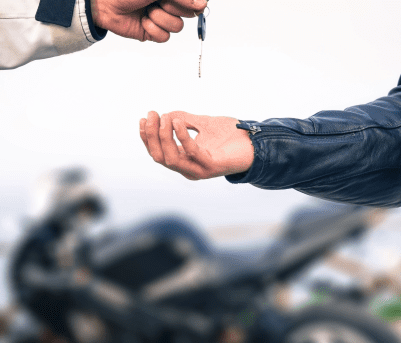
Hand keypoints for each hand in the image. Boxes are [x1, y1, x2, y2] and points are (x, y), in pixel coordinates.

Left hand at [91, 0, 206, 42]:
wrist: (105, 3)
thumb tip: (202, 4)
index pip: (197, 0)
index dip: (193, 2)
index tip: (184, 0)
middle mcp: (170, 3)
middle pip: (190, 13)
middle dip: (173, 7)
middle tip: (158, 1)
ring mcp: (162, 18)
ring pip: (177, 27)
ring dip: (160, 19)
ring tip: (147, 10)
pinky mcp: (153, 32)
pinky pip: (164, 38)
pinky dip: (153, 29)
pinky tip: (143, 21)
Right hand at [140, 111, 254, 179]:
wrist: (257, 143)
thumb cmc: (232, 137)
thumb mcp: (204, 124)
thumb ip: (186, 120)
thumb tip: (167, 115)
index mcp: (185, 161)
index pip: (158, 152)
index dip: (147, 137)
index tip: (144, 117)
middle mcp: (188, 169)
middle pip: (159, 156)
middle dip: (151, 135)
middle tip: (151, 115)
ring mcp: (199, 170)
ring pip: (170, 158)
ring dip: (163, 137)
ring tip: (164, 118)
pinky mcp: (211, 167)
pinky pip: (191, 152)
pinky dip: (182, 136)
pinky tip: (178, 122)